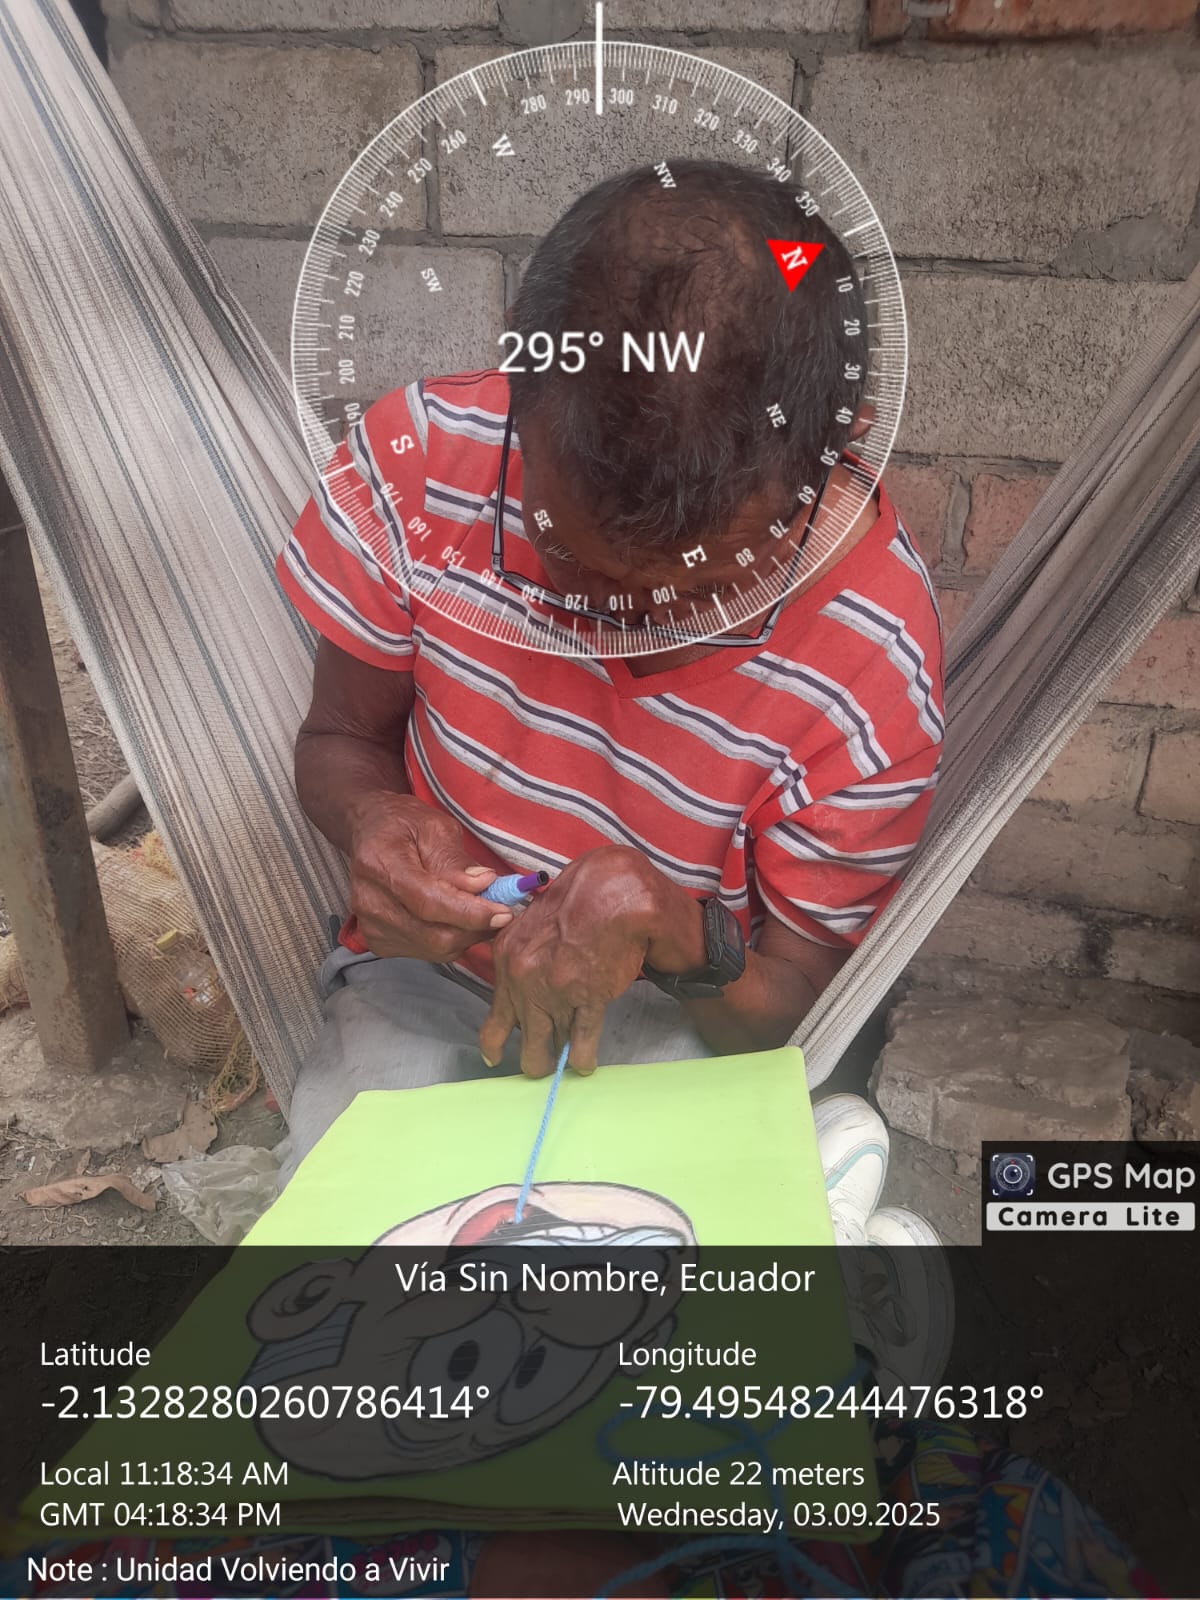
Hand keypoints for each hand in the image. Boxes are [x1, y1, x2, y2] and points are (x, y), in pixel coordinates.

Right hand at [348, 792, 509, 960]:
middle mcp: (369, 900)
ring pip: (434, 948)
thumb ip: (456, 861)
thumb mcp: (435, 827)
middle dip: (475, 928)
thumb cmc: (403, 825)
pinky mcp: (378, 941)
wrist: (370, 832)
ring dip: (465, 935)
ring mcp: (370, 925)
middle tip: (500, 911)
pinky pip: (426, 953)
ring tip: (477, 911)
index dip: (469, 912)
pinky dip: (449, 940)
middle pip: (432, 934)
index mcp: (380, 864)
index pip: (428, 901)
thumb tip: (484, 885)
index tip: (503, 912)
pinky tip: (454, 919)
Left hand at [479, 845, 704, 1078]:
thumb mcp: (530, 922)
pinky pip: (581, 1043)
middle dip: (532, 1059)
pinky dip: (582, 1058)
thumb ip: (520, 956)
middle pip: (523, 1041)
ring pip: (548, 1048)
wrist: (610, 894)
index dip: (493, 1043)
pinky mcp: (588, 1000)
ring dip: (558, 1060)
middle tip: (540, 1062)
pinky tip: (583, 1064)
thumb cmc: (575, 900)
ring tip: (565, 1064)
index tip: (494, 1056)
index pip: (494, 1017)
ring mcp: (556, 994)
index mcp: (506, 959)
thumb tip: (519, 985)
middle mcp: (524, 981)